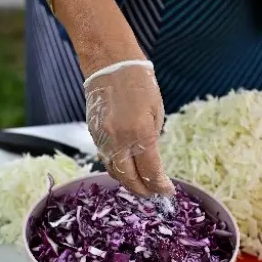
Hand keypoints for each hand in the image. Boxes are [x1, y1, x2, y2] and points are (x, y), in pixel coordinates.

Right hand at [84, 60, 174, 196]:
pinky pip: (106, 159)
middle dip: (143, 190)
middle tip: (154, 195)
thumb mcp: (156, 113)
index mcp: (140, 133)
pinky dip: (117, 169)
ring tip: (141, 186)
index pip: (151, 171)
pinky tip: (127, 170)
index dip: (160, 186)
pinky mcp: (93, 135)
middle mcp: (119, 140)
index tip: (168, 192)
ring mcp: (103, 139)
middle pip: (129, 178)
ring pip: (114, 171)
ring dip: (128, 182)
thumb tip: (151, 162)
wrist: (111, 66)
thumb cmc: (140, 84)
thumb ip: (152, 141)